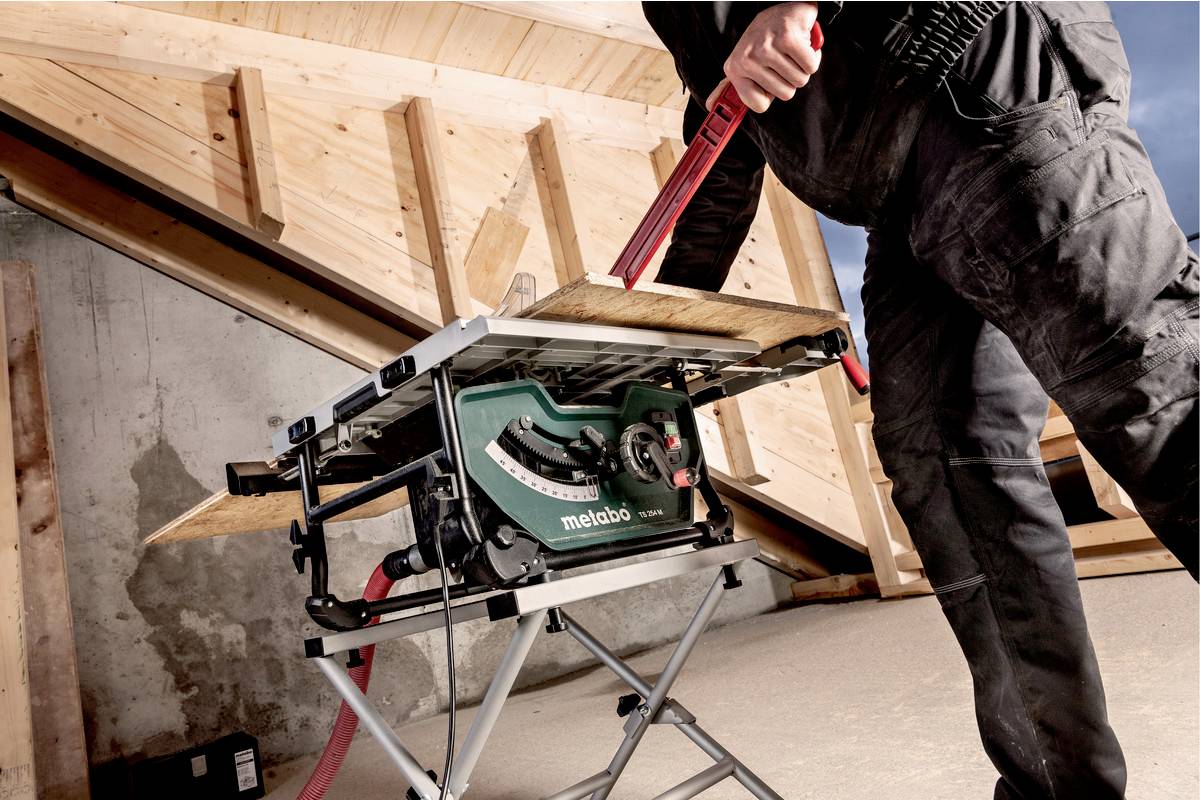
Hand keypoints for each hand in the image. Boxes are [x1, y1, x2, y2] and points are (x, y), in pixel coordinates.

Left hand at [707, 2, 822, 112]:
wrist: (784, 9)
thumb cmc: (765, 40)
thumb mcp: (744, 63)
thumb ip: (729, 87)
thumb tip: (709, 106)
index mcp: (734, 69)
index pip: (759, 106)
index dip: (770, 95)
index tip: (768, 79)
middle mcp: (747, 59)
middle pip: (785, 94)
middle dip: (790, 80)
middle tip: (783, 61)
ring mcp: (766, 47)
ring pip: (799, 81)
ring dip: (802, 68)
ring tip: (791, 53)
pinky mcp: (787, 38)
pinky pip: (810, 66)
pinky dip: (813, 57)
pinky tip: (802, 45)